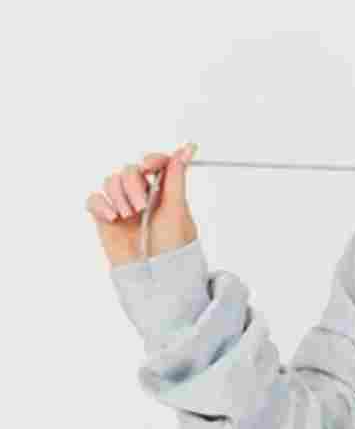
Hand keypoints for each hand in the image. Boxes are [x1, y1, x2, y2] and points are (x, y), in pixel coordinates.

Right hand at [86, 142, 198, 267]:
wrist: (156, 278)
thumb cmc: (172, 250)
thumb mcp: (177, 211)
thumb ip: (176, 179)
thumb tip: (186, 149)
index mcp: (164, 194)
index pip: (155, 164)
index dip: (151, 160)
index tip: (149, 166)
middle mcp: (143, 198)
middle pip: (130, 170)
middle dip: (134, 185)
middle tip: (141, 207)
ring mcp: (123, 208)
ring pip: (111, 182)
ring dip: (119, 196)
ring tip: (129, 217)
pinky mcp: (106, 219)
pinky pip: (94, 199)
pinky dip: (101, 205)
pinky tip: (113, 218)